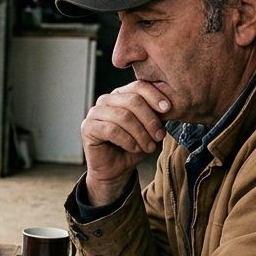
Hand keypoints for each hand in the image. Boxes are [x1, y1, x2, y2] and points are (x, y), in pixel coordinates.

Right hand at [79, 82, 169, 204]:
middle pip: (133, 100)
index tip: (168, 110)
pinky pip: (112, 130)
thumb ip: (156, 113)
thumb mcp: (150, 128)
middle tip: (159, 136)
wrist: (116, 169)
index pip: (139, 86)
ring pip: (123, 116)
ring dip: (141, 134)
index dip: (155, 96)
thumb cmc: (133, 147)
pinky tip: (134, 148)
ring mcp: (94, 113)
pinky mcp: (87, 127)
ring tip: (149, 147)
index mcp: (121, 95)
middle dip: (150, 120)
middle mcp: (106, 100)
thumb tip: (168, 104)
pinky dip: (128, 141)